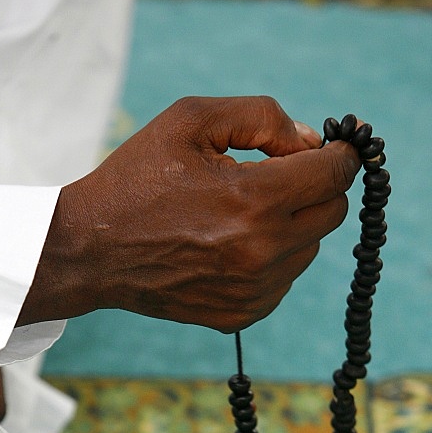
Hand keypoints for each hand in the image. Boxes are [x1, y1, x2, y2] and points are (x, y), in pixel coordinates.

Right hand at [20, 95, 360, 331]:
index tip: (329, 148)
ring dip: (291, 225)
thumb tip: (307, 142)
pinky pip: (283, 281)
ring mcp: (253, 290)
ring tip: (240, 214)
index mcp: (254, 199)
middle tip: (278, 176)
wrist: (92, 251)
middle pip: (333, 212)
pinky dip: (270, 260)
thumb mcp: (190, 120)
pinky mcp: (241, 315)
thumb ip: (261, 117)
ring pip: (309, 249)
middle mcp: (262, 251)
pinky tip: (230, 246)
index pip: (335, 174)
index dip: (339, 154)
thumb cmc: (136, 180)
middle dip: (315, 187)